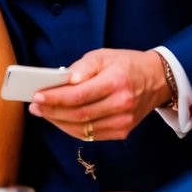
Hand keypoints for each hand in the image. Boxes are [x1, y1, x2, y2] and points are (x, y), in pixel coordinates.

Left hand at [29, 48, 169, 140]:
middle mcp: (121, 105)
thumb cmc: (126, 65)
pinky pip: (90, 135)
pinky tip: (59, 120)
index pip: (80, 95)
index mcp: (116, 82)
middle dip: (52, 111)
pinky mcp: (122, 132)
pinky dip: (71, 129)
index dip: (56, 98)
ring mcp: (123, 121)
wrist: (157, 80)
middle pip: (79, 114)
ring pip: (83, 128)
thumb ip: (82, 67)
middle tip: (34, 105)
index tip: (37, 96)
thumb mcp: (104, 56)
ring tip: (43, 112)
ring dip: (58, 122)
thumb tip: (64, 80)